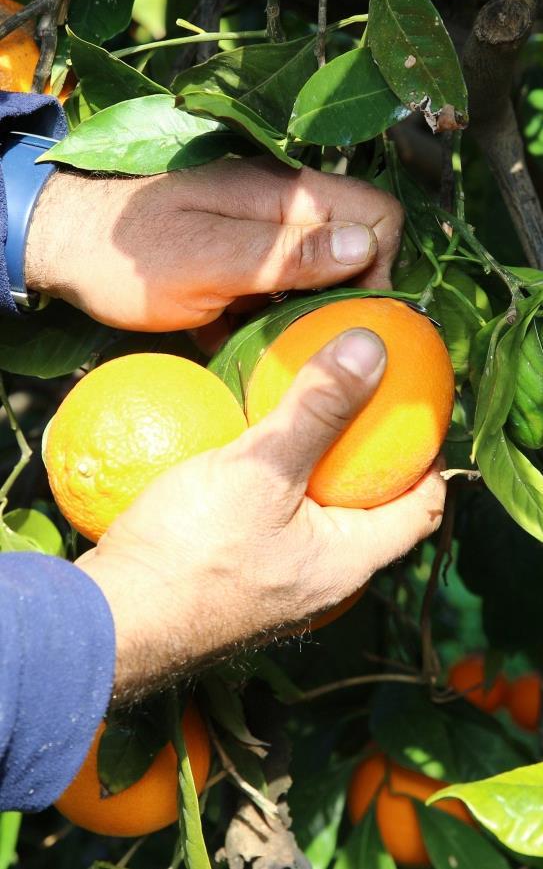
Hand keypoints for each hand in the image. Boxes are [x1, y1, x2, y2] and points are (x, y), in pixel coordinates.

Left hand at [25, 157, 402, 331]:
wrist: (68, 248)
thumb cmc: (131, 258)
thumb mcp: (207, 261)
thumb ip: (283, 254)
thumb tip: (363, 246)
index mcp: (284, 196)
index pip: (376, 213)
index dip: (379, 265)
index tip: (350, 314)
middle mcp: (283, 210)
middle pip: (355, 246)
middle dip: (349, 296)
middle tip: (314, 341)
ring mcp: (262, 236)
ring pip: (321, 275)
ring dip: (310, 313)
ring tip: (279, 348)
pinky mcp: (242, 263)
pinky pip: (283, 290)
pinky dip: (275, 318)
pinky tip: (249, 342)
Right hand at [76, 328, 445, 703]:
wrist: (111, 620)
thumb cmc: (191, 553)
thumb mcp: (261, 470)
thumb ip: (318, 409)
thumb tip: (369, 349)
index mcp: (348, 563)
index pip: (422, 510)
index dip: (431, 460)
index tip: (421, 412)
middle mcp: (322, 580)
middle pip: (370, 510)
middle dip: (372, 457)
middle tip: (361, 401)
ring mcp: (277, 583)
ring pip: (317, 515)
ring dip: (318, 468)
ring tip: (306, 414)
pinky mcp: (236, 578)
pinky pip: (275, 522)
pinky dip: (276, 484)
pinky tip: (248, 449)